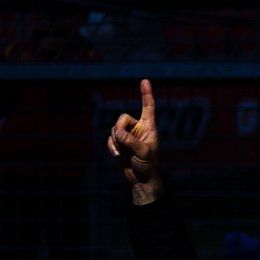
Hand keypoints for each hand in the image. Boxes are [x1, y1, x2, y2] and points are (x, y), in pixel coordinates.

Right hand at [107, 78, 161, 200]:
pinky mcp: (119, 144)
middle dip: (119, 129)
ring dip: (115, 141)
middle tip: (121, 140)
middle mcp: (138, 129)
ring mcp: (128, 136)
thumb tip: (118, 133)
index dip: (146, 94)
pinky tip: (117, 155)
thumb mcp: (144, 153)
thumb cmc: (149, 166)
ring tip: (122, 153)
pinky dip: (111, 146)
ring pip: (114, 129)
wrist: (141, 179)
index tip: (145, 80)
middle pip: (122, 118)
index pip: (148, 108)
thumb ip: (131, 142)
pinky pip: (110, 139)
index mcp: (149, 128)